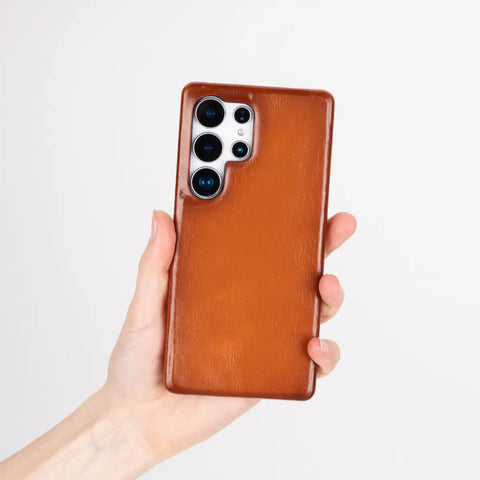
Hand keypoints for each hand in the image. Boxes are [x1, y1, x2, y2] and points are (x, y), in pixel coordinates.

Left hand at [105, 210, 355, 462]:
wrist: (138, 419)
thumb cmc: (138, 362)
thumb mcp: (145, 307)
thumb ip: (154, 266)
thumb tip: (161, 216)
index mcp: (224, 286)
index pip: (262, 250)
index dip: (286, 226)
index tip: (304, 201)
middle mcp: (251, 310)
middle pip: (298, 274)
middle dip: (325, 246)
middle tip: (338, 226)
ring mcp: (264, 342)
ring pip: (313, 313)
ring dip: (331, 296)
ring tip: (326, 285)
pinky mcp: (270, 375)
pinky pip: (310, 365)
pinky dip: (325, 355)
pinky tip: (314, 346)